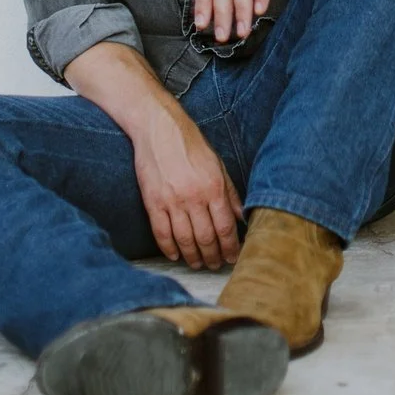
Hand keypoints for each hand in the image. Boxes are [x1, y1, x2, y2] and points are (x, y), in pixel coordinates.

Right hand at [131, 112, 243, 268]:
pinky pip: (161, 233)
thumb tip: (241, 217)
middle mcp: (194, 197)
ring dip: (193, 257)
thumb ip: (230, 192)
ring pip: (185, 239)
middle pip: (207, 238)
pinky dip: (169, 248)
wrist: (159, 129)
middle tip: (216, 265)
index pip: (226, 227)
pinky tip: (175, 255)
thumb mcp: (218, 165)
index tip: (233, 257)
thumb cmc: (191, 145)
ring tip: (198, 264)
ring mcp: (172, 201)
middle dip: (213, 256)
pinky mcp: (152, 202)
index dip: (231, 247)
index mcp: (214, 187)